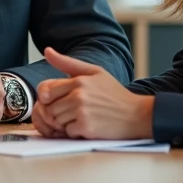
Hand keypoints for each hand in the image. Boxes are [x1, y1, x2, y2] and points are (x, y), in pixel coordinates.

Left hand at [34, 48, 153, 139]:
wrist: (136, 114)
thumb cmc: (114, 93)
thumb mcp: (94, 72)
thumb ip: (67, 62)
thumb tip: (47, 50)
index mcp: (78, 80)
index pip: (45, 90)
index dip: (50, 98)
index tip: (62, 100)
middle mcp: (78, 95)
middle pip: (49, 107)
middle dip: (59, 111)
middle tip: (75, 111)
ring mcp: (82, 112)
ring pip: (57, 120)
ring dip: (67, 122)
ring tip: (83, 117)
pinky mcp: (86, 127)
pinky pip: (68, 132)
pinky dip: (75, 132)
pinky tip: (88, 125)